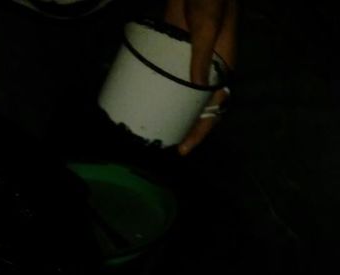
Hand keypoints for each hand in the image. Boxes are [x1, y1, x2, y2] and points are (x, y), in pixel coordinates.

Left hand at [163, 0, 236, 154]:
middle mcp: (208, 69)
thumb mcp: (207, 27)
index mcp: (223, 66)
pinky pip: (170, 76)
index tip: (186, 146)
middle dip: (188, 127)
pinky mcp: (176, 51)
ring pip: (185, 95)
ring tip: (161, 130)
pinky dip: (163, 90)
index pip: (215, 106)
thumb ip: (201, 55)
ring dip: (175, 112)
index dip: (202, 129)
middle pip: (199, 106)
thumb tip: (196, 85)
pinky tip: (152, 103)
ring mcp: (191, 62)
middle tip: (172, 146)